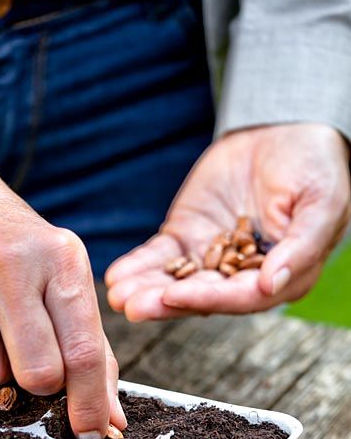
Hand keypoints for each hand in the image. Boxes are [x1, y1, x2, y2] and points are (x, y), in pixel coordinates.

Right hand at [0, 148, 125, 438]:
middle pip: (37, 374)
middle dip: (35, 383)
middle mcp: (11, 263)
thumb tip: (108, 421)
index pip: (83, 351)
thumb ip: (88, 346)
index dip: (90, 403)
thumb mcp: (59, 273)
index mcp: (61, 258)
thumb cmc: (12, 245)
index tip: (90, 433)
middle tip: (25, 358)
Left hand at [106, 124, 349, 319]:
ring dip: (146, 290)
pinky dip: (139, 265)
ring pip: (176, 280)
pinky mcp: (188, 237)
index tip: (175, 296)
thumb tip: (271, 285)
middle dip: (165, 302)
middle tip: (132, 307)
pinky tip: (116, 276)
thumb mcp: (322, 204)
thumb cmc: (318, 168)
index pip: (242, 296)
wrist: (287, 131)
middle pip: (202, 295)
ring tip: (117, 296)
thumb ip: (300, 247)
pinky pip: (161, 255)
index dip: (209, 298)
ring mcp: (212, 257)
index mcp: (282, 275)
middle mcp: (243, 275)